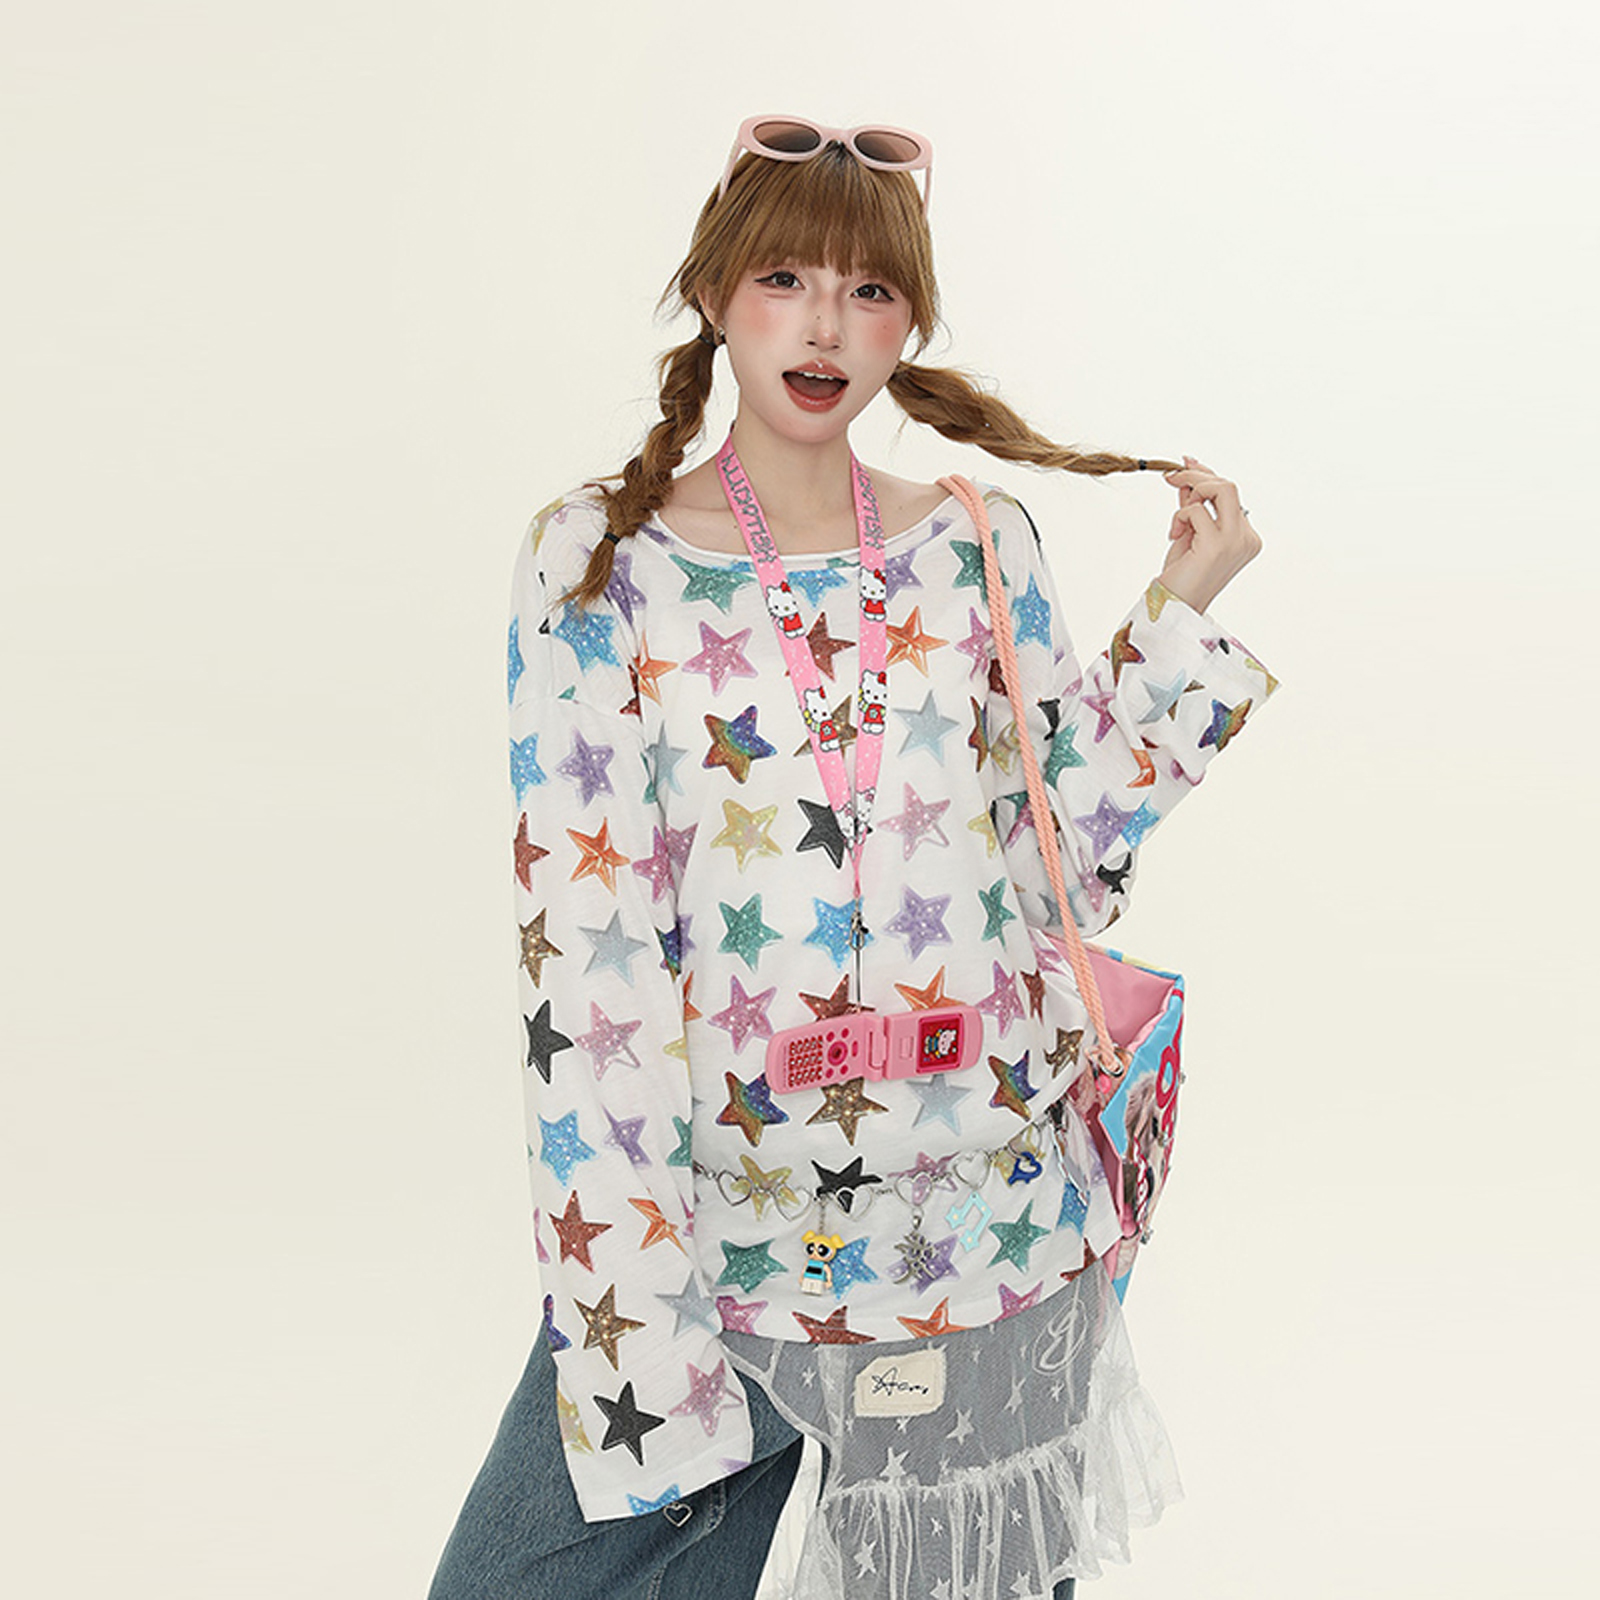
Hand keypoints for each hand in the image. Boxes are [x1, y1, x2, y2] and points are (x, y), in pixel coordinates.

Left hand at [1157, 455, 1262, 614]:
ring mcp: (1235, 541)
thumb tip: (1187, 472)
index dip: (1207, 475)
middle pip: (1229, 485)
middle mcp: (1247, 537)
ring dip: (1192, 490)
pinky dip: (1180, 517)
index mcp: (1246, 536)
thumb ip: (1193, 505)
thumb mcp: (1190, 531)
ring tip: (1178, 516)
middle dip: (1197, 476)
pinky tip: (1175, 536)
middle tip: (1171, 477)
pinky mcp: (1217, 545)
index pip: (1230, 494)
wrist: (1174, 605)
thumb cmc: (1182, 574)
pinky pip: (1196, 510)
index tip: (1185, 463)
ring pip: (1222, 489)